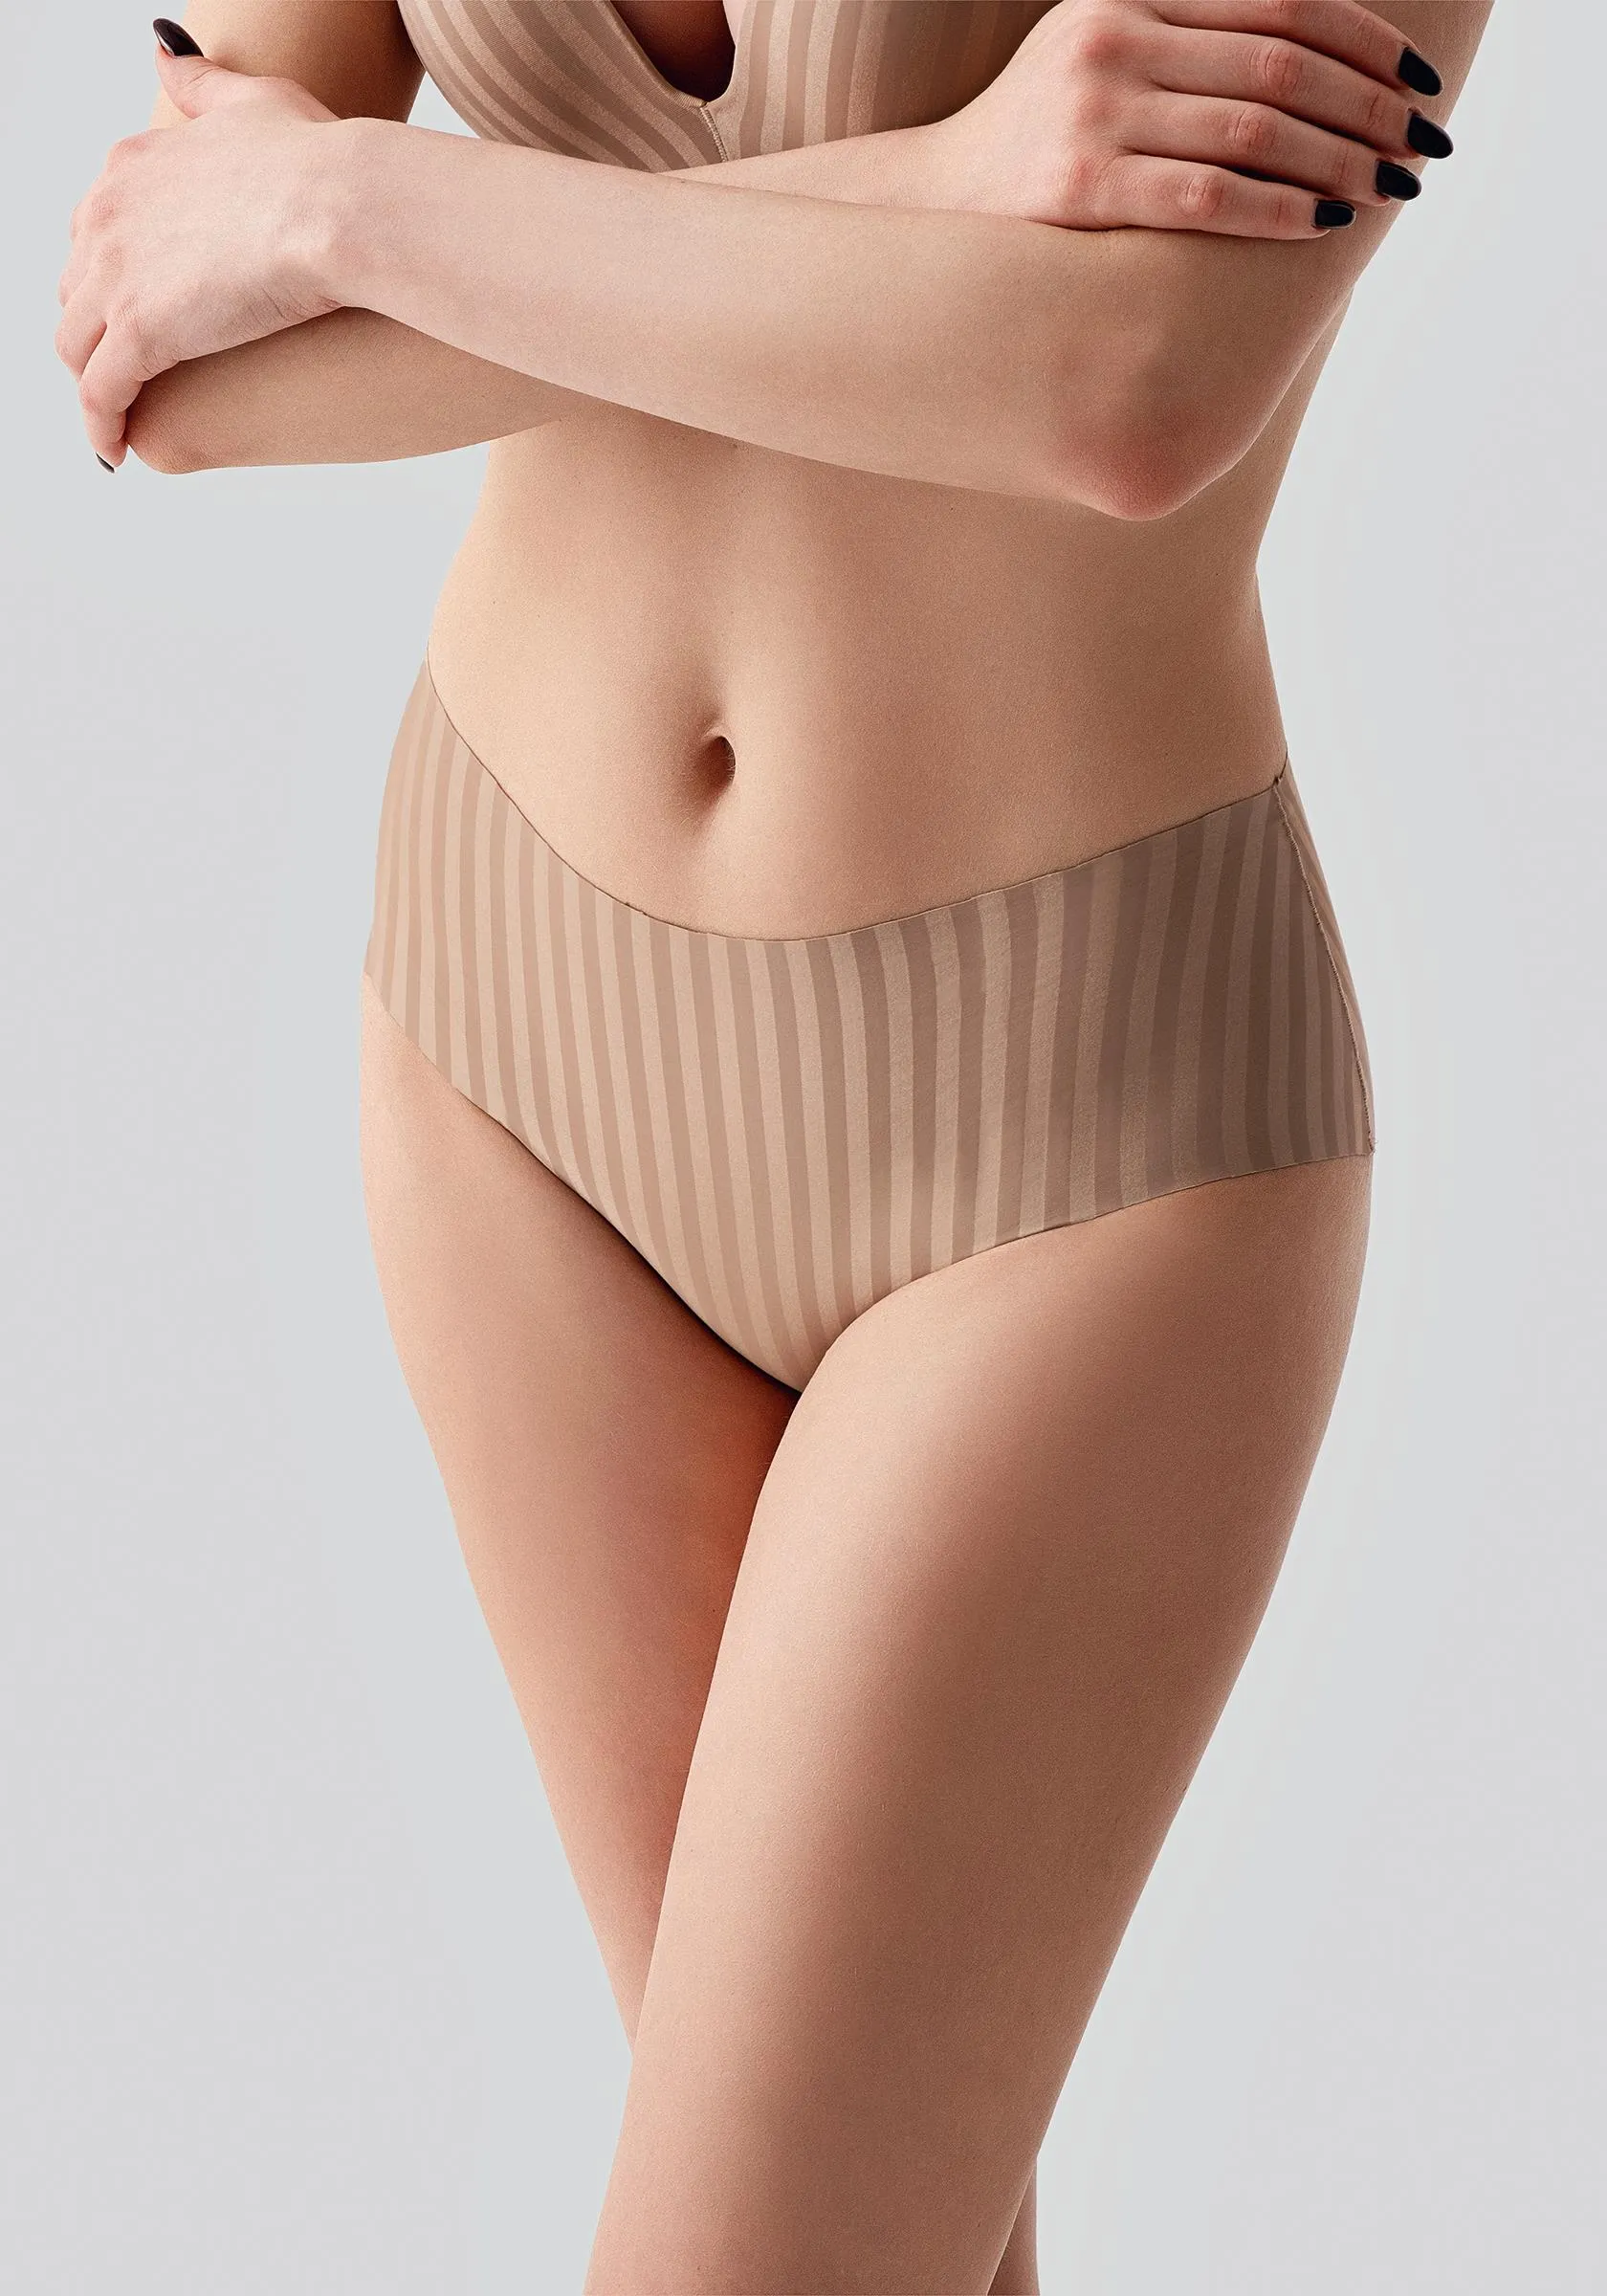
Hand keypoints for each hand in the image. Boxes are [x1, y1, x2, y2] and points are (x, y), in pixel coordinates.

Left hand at [56, 40, 347, 464]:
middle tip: (129, 369)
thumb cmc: (318, 158)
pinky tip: (115, 450)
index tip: (140, 308)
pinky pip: (102, 395)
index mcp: (131, 167)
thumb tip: (165, 56)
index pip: (97, 232)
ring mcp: (118, 276)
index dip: (115, 276)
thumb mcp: (251, 100)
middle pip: (77, 289)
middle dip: (96, 330)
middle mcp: (107, 216)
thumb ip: (202, 87)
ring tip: (120, 417)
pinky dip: (101, 426)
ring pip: (78, 346)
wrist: (340, 205)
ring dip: (93, 384)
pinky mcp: (141, 333)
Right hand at [928, 0, 1446, 235]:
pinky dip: (1282, 208)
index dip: (1368, 41)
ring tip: (1392, 188)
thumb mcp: (1114, 54)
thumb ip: (1198, 40)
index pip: (1284, 3)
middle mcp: (1115, 40)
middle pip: (1282, 67)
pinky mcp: (1079, 187)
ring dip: (1342, 161)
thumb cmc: (1048, 138)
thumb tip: (1316, 62)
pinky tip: (1328, 222)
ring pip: (1257, 130)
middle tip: (1424, 148)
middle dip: (1371, 108)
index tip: (1420, 83)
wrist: (936, 203)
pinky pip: (1208, 196)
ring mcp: (1093, 113)